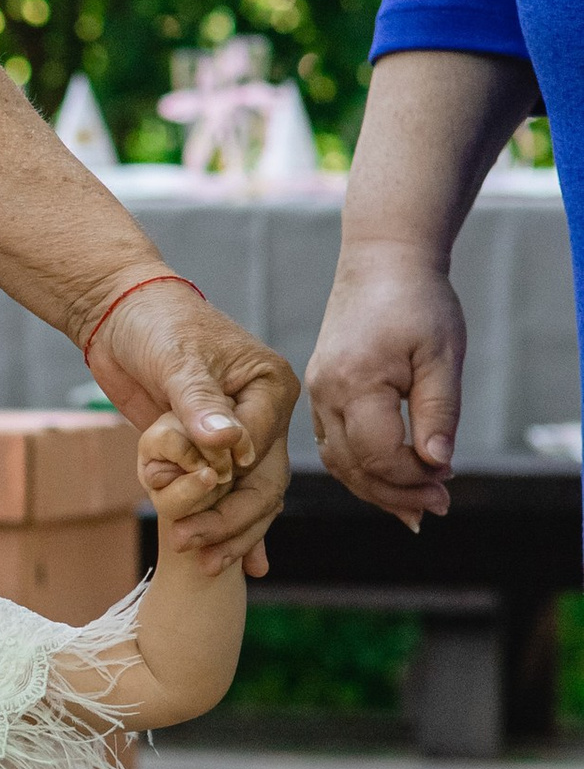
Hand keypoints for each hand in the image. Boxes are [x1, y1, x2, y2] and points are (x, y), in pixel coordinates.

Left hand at [84, 275, 294, 576]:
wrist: (121, 316)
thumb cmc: (154, 325)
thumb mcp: (176, 359)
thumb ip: (200, 402)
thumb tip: (227, 443)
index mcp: (271, 386)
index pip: (263, 444)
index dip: (234, 474)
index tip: (203, 490)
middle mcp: (265, 415)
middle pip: (264, 480)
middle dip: (233, 518)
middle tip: (195, 544)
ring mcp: (242, 436)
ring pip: (251, 495)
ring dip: (232, 531)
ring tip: (208, 563)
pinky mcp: (213, 452)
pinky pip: (230, 495)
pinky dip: (235, 527)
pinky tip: (247, 566)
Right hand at [305, 240, 463, 527]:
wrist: (382, 261)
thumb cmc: (419, 302)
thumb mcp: (443, 356)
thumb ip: (438, 413)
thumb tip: (437, 464)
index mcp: (355, 383)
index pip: (378, 455)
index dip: (414, 477)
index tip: (449, 479)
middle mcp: (326, 393)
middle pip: (352, 468)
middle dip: (395, 494)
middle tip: (438, 507)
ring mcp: (318, 393)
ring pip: (338, 462)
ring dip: (375, 488)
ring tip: (415, 506)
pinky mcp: (321, 391)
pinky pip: (334, 443)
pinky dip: (360, 468)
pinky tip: (389, 478)